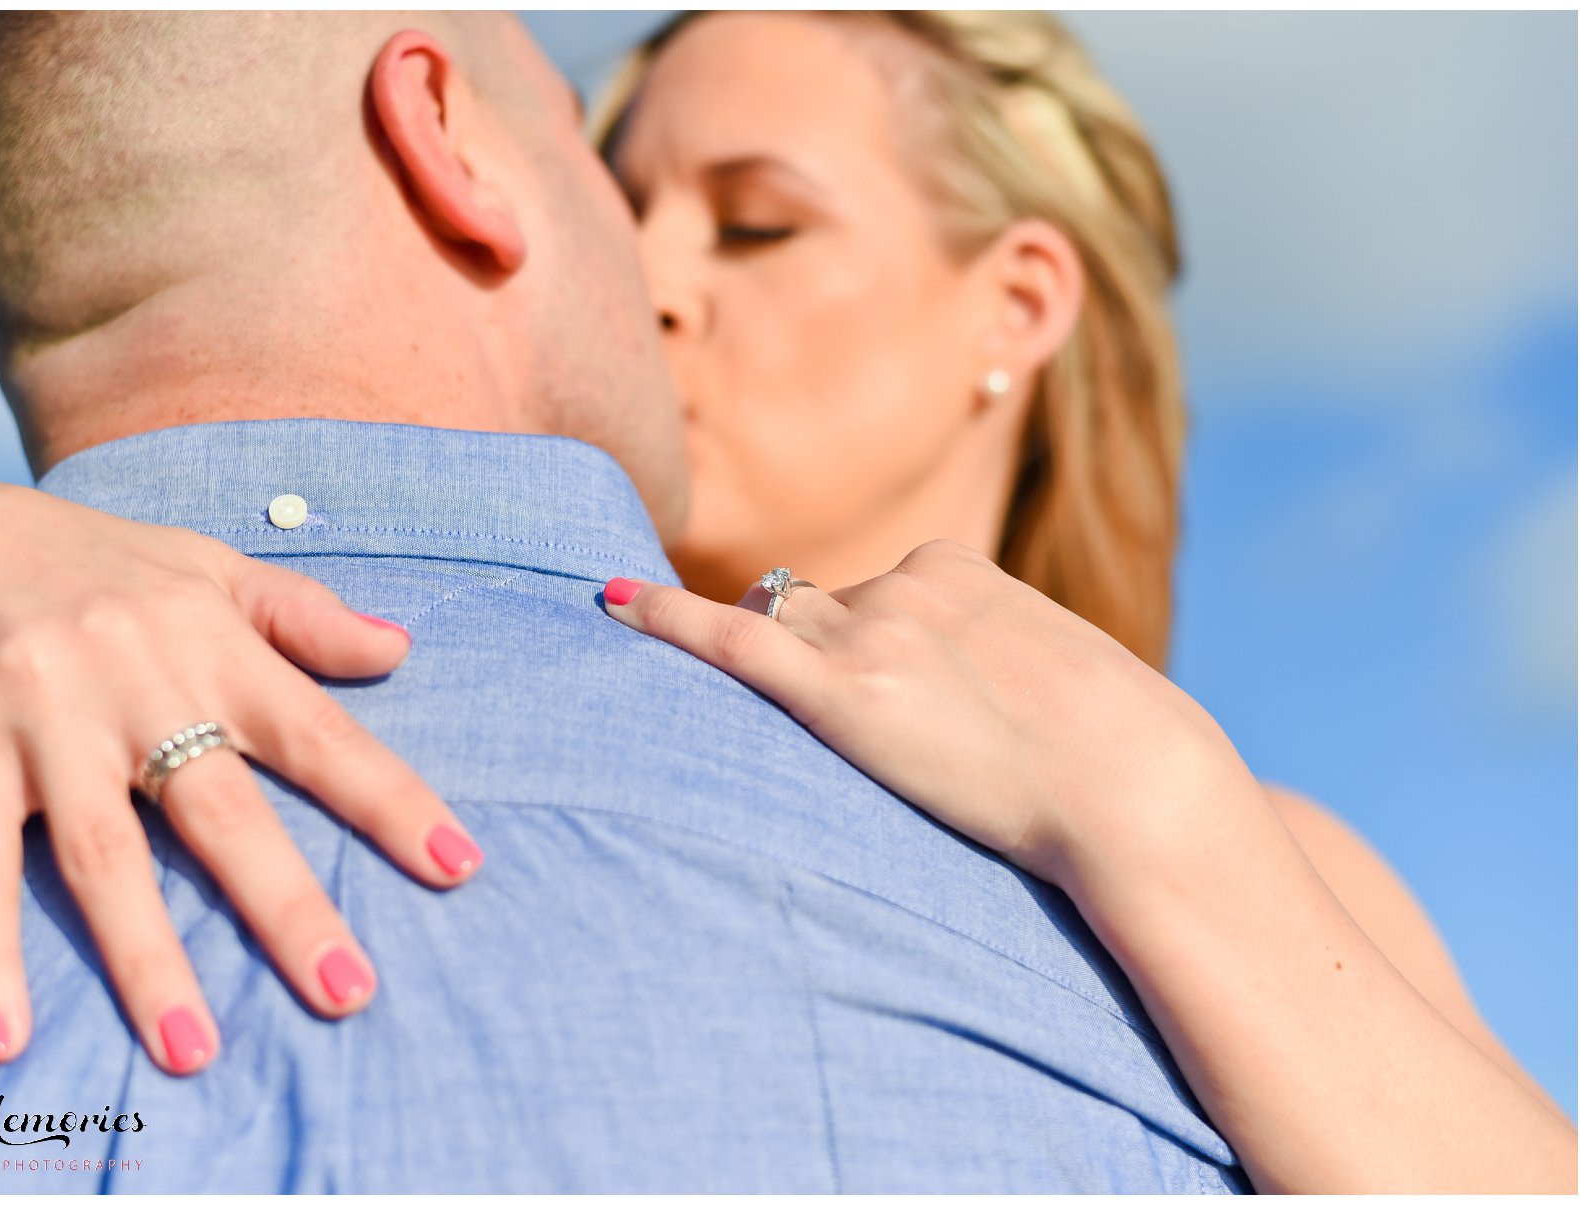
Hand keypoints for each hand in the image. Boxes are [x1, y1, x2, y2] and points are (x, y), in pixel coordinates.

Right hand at [0, 474, 484, 1074]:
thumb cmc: (95, 564)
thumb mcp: (205, 567)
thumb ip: (302, 615)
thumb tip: (401, 650)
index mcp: (210, 643)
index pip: (320, 732)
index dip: (391, 800)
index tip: (458, 866)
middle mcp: (135, 682)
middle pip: (222, 811)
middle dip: (287, 907)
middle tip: (349, 994)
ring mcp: (45, 720)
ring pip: (104, 856)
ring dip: (147, 958)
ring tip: (192, 1050)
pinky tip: (6, 1037)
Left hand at [599, 539, 1241, 887]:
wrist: (1132, 784)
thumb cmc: (1115, 752)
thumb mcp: (1054, 676)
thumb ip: (991, 663)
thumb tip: (972, 698)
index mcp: (958, 567)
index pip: (870, 588)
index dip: (856, 639)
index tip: (858, 672)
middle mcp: (903, 584)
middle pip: (814, 607)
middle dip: (812, 655)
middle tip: (840, 721)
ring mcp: (870, 633)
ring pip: (776, 627)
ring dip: (768, 664)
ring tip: (763, 707)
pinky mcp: (843, 692)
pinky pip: (729, 641)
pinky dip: (663, 619)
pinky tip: (609, 603)